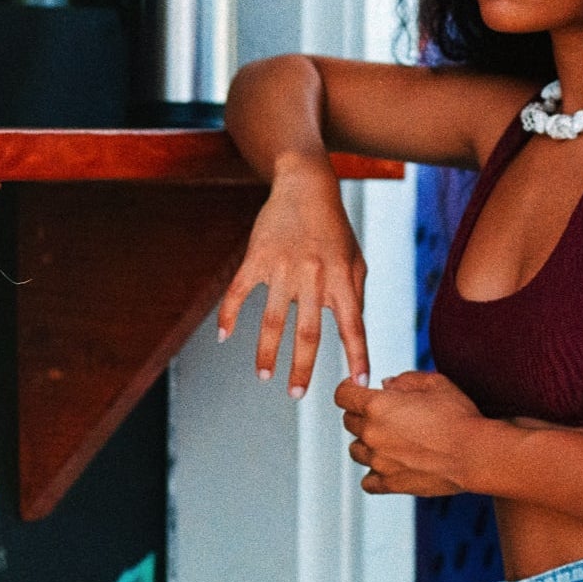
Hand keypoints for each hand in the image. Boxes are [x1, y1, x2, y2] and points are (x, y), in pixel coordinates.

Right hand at [216, 157, 368, 397]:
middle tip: (296, 394)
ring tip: (263, 376)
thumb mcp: (356, 259)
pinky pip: (239, 291)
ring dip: (265, 352)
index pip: (354, 325)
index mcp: (343, 279)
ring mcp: (283, 267)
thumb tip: (354, 333)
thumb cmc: (335, 229)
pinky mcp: (257, 257)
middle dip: (302, 368)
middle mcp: (314, 276)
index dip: (358, 356)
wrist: (306, 187)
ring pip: (272, 320)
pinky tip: (223, 337)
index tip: (359, 383)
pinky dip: (228, 315)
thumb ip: (355, 295)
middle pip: (308, 332)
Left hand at [336, 371, 481, 496]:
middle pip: (349, 421)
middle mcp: (372, 433)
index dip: (350, 389)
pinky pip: (368, 481)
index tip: (358, 390)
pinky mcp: (390, 483)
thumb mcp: (435, 384)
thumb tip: (387, 384)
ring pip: (356, 450)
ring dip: (367, 443)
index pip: (343, 394)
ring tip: (389, 440)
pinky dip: (374, 474)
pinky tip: (388, 466)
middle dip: (362, 414)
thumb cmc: (459, 418)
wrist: (474, 454)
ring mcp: (379, 461)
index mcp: (378, 405)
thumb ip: (406, 380)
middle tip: (385, 415)